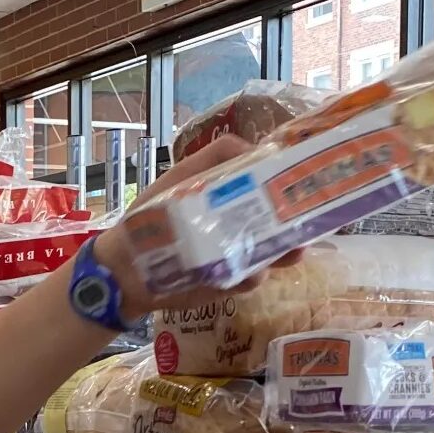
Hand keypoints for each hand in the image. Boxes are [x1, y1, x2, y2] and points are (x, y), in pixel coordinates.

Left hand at [93, 133, 305, 319]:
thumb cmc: (152, 216)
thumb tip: (259, 149)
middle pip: (279, 222)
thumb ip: (216, 156)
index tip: (305, 177)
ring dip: (284, 251)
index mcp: (232, 196)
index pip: (270, 187)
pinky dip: (253, 276)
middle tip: (308, 218)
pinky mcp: (227, 283)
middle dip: (297, 221)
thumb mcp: (181, 177)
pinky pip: (250, 279)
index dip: (289, 183)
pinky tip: (253, 272)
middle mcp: (239, 225)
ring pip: (272, 253)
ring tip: (293, 249)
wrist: (124, 268)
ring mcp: (236, 255)